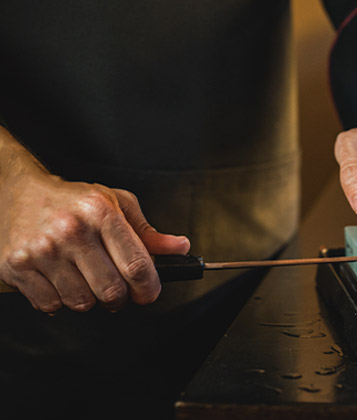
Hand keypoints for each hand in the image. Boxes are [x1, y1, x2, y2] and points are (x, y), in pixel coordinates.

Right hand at [0, 133, 189, 312]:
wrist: (19, 190)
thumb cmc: (74, 200)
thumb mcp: (117, 204)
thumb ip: (149, 232)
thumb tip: (180, 248)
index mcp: (101, 213)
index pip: (136, 266)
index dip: (149, 288)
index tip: (149, 293)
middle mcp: (71, 230)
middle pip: (111, 291)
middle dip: (120, 297)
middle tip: (116, 289)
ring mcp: (42, 250)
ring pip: (81, 302)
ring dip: (89, 298)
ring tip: (84, 277)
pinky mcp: (16, 266)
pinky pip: (50, 305)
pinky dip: (59, 300)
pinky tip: (59, 279)